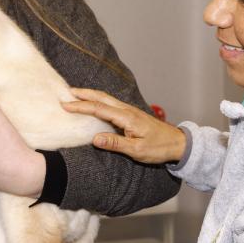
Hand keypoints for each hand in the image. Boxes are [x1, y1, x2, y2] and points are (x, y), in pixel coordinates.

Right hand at [63, 88, 186, 163]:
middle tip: (66, 92)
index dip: (81, 106)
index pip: (99, 109)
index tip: (66, 105)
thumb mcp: (137, 150)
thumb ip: (116, 144)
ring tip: (76, 95)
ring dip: (90, 95)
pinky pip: (111, 104)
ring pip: (106, 99)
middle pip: (101, 98)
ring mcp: (129, 111)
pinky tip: (94, 103)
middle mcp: (127, 111)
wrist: (177, 143)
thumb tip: (95, 139)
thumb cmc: (159, 148)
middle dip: (83, 94)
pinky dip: (99, 101)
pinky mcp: (131, 115)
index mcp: (127, 118)